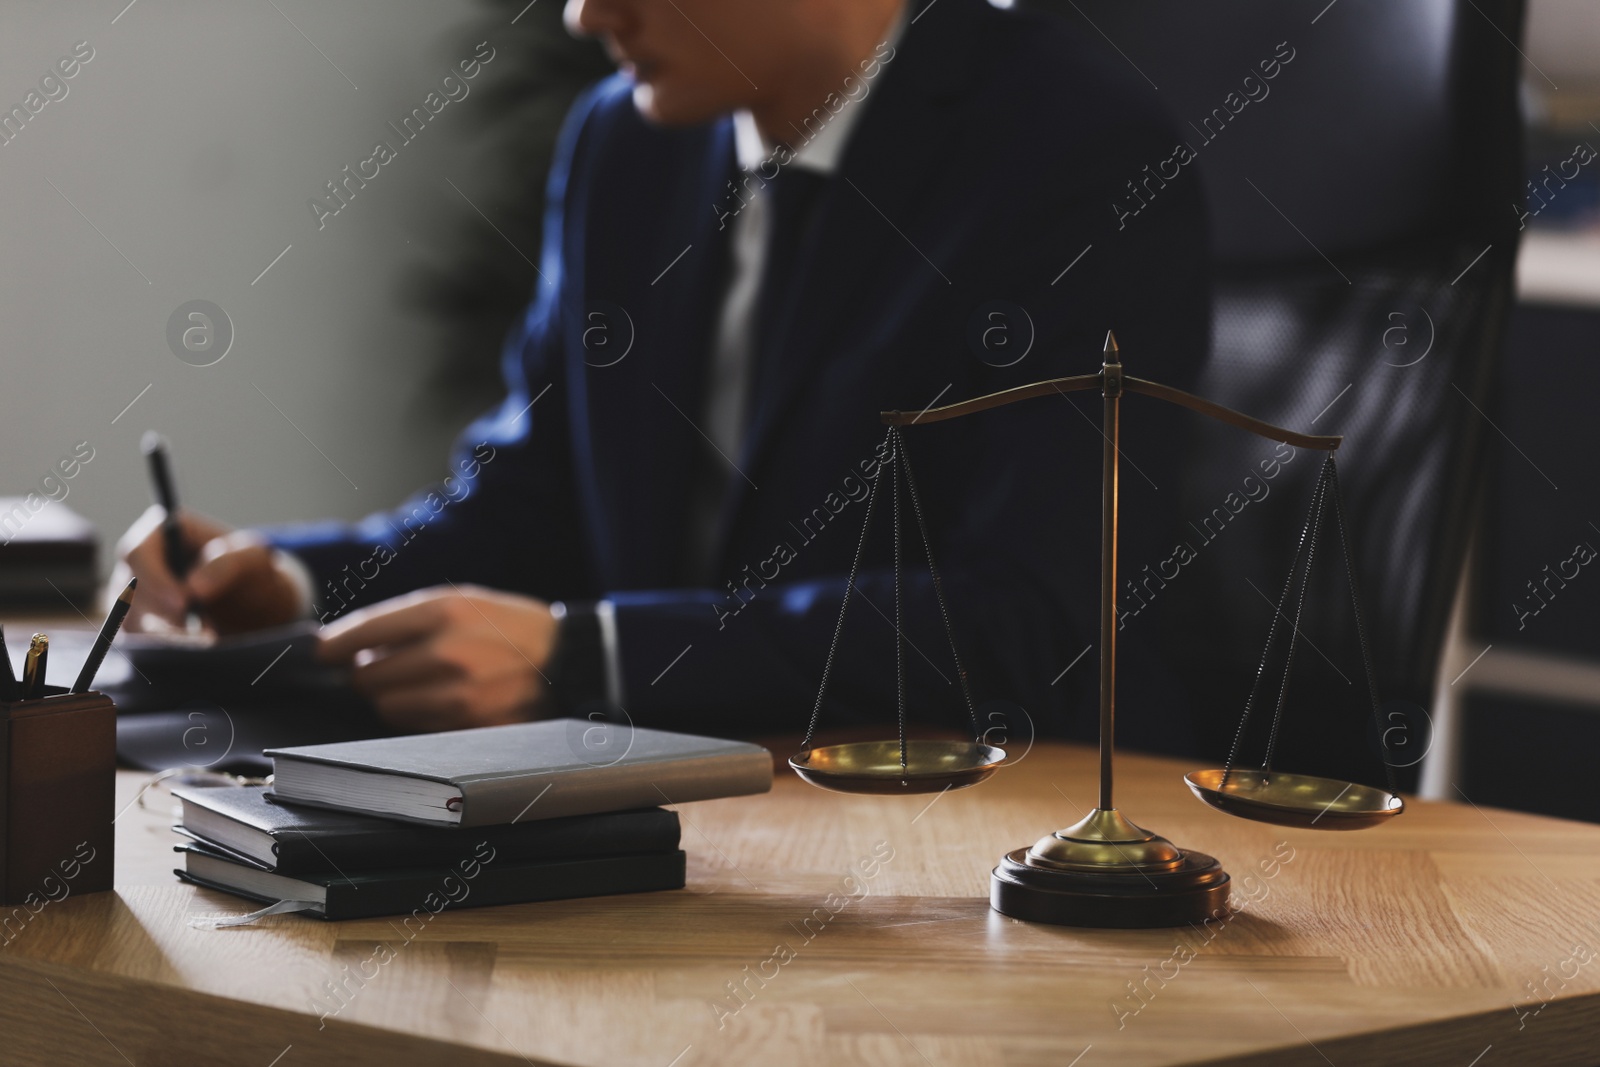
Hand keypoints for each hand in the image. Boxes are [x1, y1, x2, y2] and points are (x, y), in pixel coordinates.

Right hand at [111, 505, 307, 634]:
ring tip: (209, 634)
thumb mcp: (252, 559)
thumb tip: (194, 589)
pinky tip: (197, 642)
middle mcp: (137, 560)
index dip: (155, 580)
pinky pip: (137, 641)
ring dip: (171, 633)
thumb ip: (227, 564)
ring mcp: (130, 592)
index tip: (185, 604)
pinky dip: (168, 645)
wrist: (248, 601)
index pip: (137, 554)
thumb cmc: (249, 570)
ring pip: (131, 620)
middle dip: (167, 614)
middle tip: (205, 630)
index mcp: (160, 530)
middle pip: (129, 591)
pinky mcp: (133, 620)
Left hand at [316, 584, 559, 732]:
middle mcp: (448, 652)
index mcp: (444, 610)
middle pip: (368, 677)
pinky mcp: (471, 726)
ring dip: (393, 698)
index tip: (322, 653)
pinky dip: (420, 717)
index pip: (364, 632)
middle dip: (369, 674)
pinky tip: (443, 702)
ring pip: (388, 707)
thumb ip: (406, 619)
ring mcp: (460, 694)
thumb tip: (345, 647)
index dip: (334, 646)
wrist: (571, 660)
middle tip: (386, 668)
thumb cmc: (509, 627)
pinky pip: (418, 728)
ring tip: (422, 684)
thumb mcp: (463, 601)